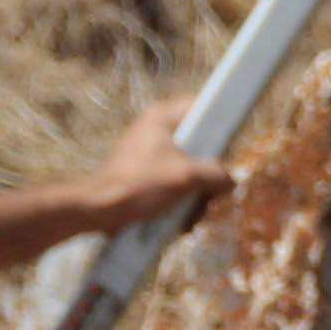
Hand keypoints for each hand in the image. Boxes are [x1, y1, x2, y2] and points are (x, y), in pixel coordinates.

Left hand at [80, 99, 230, 238]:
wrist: (99, 211)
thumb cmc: (141, 185)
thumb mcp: (186, 176)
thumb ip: (216, 173)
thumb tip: (230, 180)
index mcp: (162, 117)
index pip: (202, 107)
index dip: (220, 126)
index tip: (230, 148)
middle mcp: (155, 129)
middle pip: (199, 146)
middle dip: (207, 176)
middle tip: (209, 195)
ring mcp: (148, 154)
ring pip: (188, 170)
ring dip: (194, 196)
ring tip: (189, 215)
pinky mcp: (143, 176)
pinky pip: (173, 183)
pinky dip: (179, 202)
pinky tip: (178, 222)